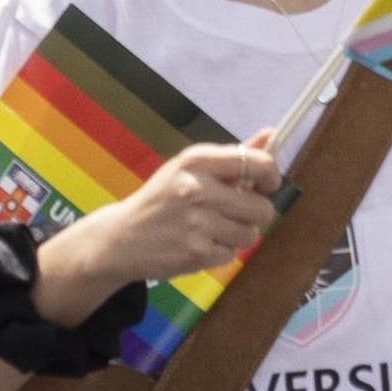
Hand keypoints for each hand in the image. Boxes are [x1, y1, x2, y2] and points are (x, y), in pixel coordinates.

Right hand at [43, 137, 286, 304]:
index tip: (266, 185)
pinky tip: (197, 244)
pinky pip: (231, 255)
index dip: (271, 177)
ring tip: (210, 229)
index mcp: (197, 160)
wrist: (120, 238)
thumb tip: (271, 135)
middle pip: (262, 208)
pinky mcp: (195, 253)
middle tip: (230, 212)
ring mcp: (196, 223)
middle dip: (252, 214)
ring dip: (236, 235)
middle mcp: (197, 188)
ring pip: (250, 235)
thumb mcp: (190, 168)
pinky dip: (219, 253)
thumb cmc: (163, 198)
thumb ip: (233, 156)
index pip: (258, 165)